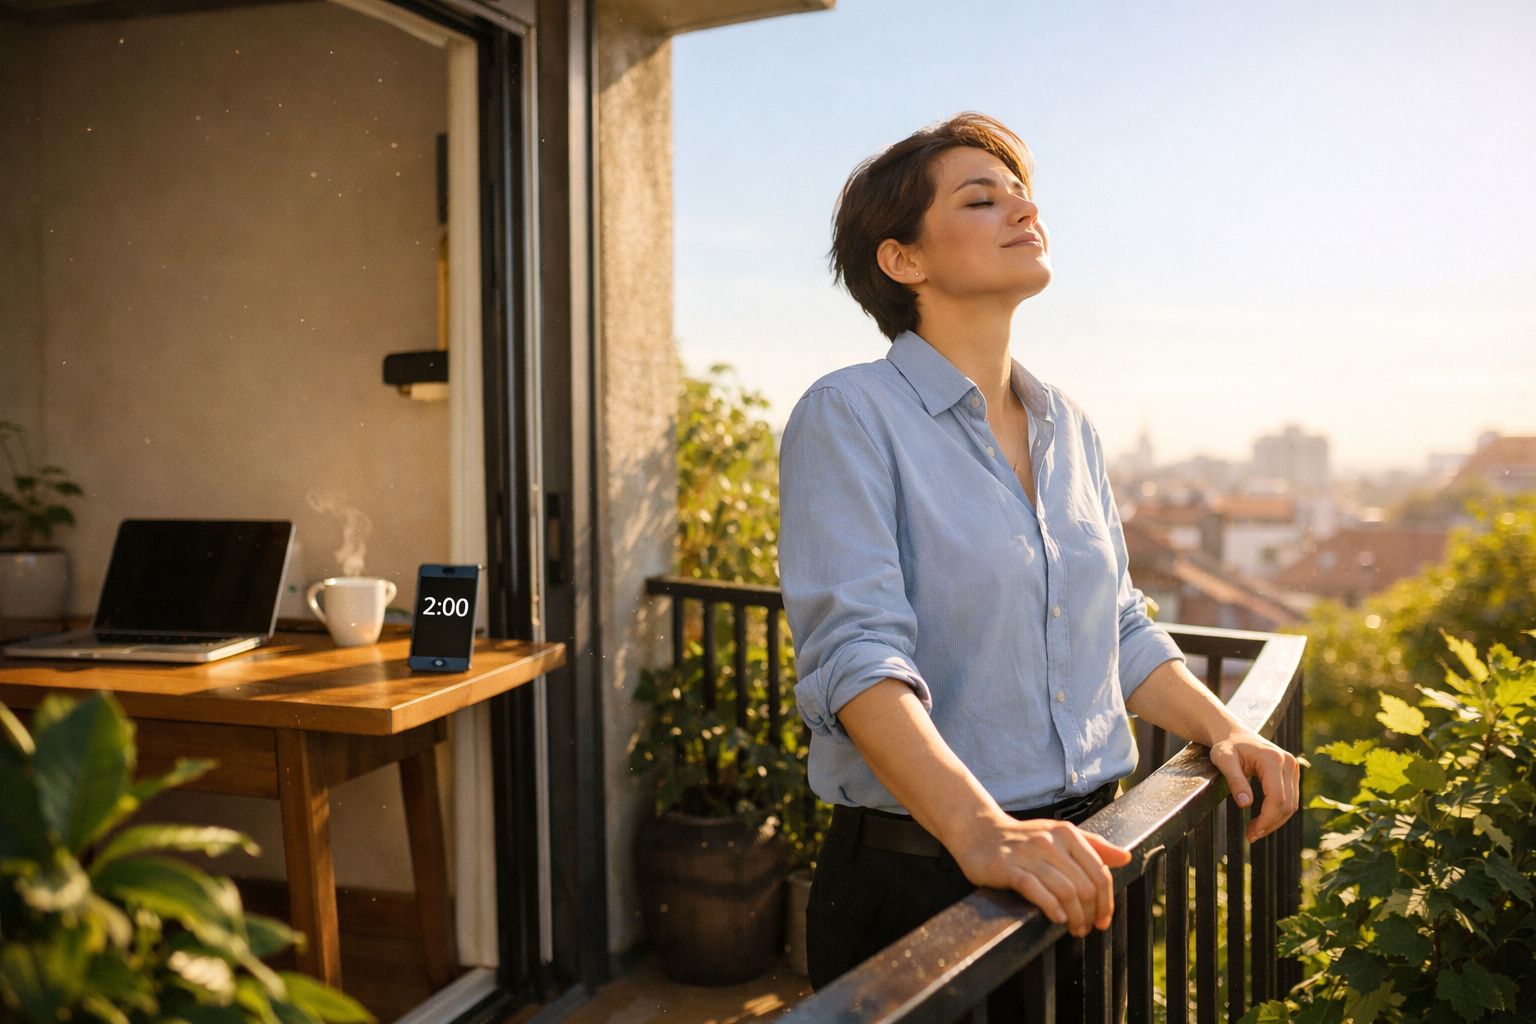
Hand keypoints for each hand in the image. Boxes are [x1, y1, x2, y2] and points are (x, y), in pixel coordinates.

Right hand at [951, 813, 1132, 937]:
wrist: (979, 832)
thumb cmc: (1023, 839)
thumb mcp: (1060, 836)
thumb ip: (1094, 846)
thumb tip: (1125, 858)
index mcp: (1067, 834)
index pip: (1099, 872)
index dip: (1106, 902)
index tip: (1103, 919)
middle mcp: (1050, 841)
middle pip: (1085, 886)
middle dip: (1090, 914)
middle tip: (1086, 929)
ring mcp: (1028, 853)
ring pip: (1065, 891)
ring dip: (1074, 917)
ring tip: (1073, 929)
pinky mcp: (1008, 867)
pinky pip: (1037, 890)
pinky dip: (1051, 908)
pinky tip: (1057, 919)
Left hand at [1207, 727, 1299, 841]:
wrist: (1233, 733)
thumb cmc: (1226, 746)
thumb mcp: (1223, 760)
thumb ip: (1235, 780)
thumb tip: (1246, 804)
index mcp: (1273, 759)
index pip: (1277, 798)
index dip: (1267, 819)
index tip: (1252, 832)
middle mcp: (1288, 762)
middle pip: (1287, 804)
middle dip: (1269, 824)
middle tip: (1250, 836)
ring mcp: (1293, 767)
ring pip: (1291, 805)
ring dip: (1275, 822)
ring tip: (1254, 831)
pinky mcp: (1292, 773)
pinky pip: (1290, 799)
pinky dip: (1278, 813)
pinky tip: (1263, 820)